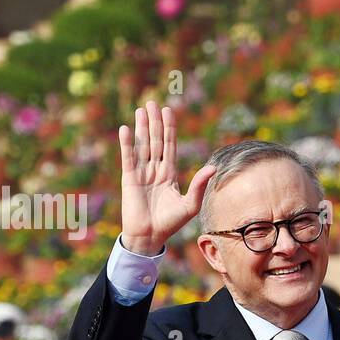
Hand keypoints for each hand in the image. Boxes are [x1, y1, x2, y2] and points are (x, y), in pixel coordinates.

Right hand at [118, 100, 215, 256]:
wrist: (149, 236)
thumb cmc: (170, 223)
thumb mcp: (190, 204)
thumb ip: (199, 185)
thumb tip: (213, 167)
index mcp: (169, 174)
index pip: (169, 146)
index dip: (169, 129)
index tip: (169, 111)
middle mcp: (155, 171)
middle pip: (155, 141)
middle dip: (154, 122)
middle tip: (153, 103)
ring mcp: (141, 174)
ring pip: (142, 145)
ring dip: (141, 128)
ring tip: (141, 110)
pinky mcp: (129, 179)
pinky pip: (128, 158)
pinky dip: (127, 144)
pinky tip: (126, 129)